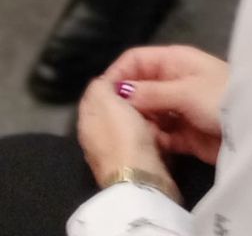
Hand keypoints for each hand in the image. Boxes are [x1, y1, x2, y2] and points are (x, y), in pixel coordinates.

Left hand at [77, 75, 179, 198]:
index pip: (97, 91)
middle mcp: (99, 137)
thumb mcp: (105, 101)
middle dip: (134, 98)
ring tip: (160, 106)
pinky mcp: (139, 164)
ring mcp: (119, 152)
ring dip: (147, 116)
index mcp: (87, 121)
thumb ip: (100, 86)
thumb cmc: (122, 137)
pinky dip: (155, 133)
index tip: (135, 70)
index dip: (114, 78)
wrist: (142, 182)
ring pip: (135, 124)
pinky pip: (147, 140)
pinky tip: (164, 129)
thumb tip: (103, 81)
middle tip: (150, 88)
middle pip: (118, 108)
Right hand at [106, 45, 229, 164]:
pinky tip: (144, 149)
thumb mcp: (186, 90)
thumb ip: (152, 92)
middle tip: (110, 123)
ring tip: (127, 138)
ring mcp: (179, 109)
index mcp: (174, 62)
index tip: (101, 95)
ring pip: (148, 114)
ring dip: (139, 124)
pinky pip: (161, 135)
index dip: (119, 74)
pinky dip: (152, 141)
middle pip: (140, 89)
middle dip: (126, 103)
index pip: (137, 61)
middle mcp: (173, 82)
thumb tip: (120, 91)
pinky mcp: (185, 134)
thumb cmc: (221, 98)